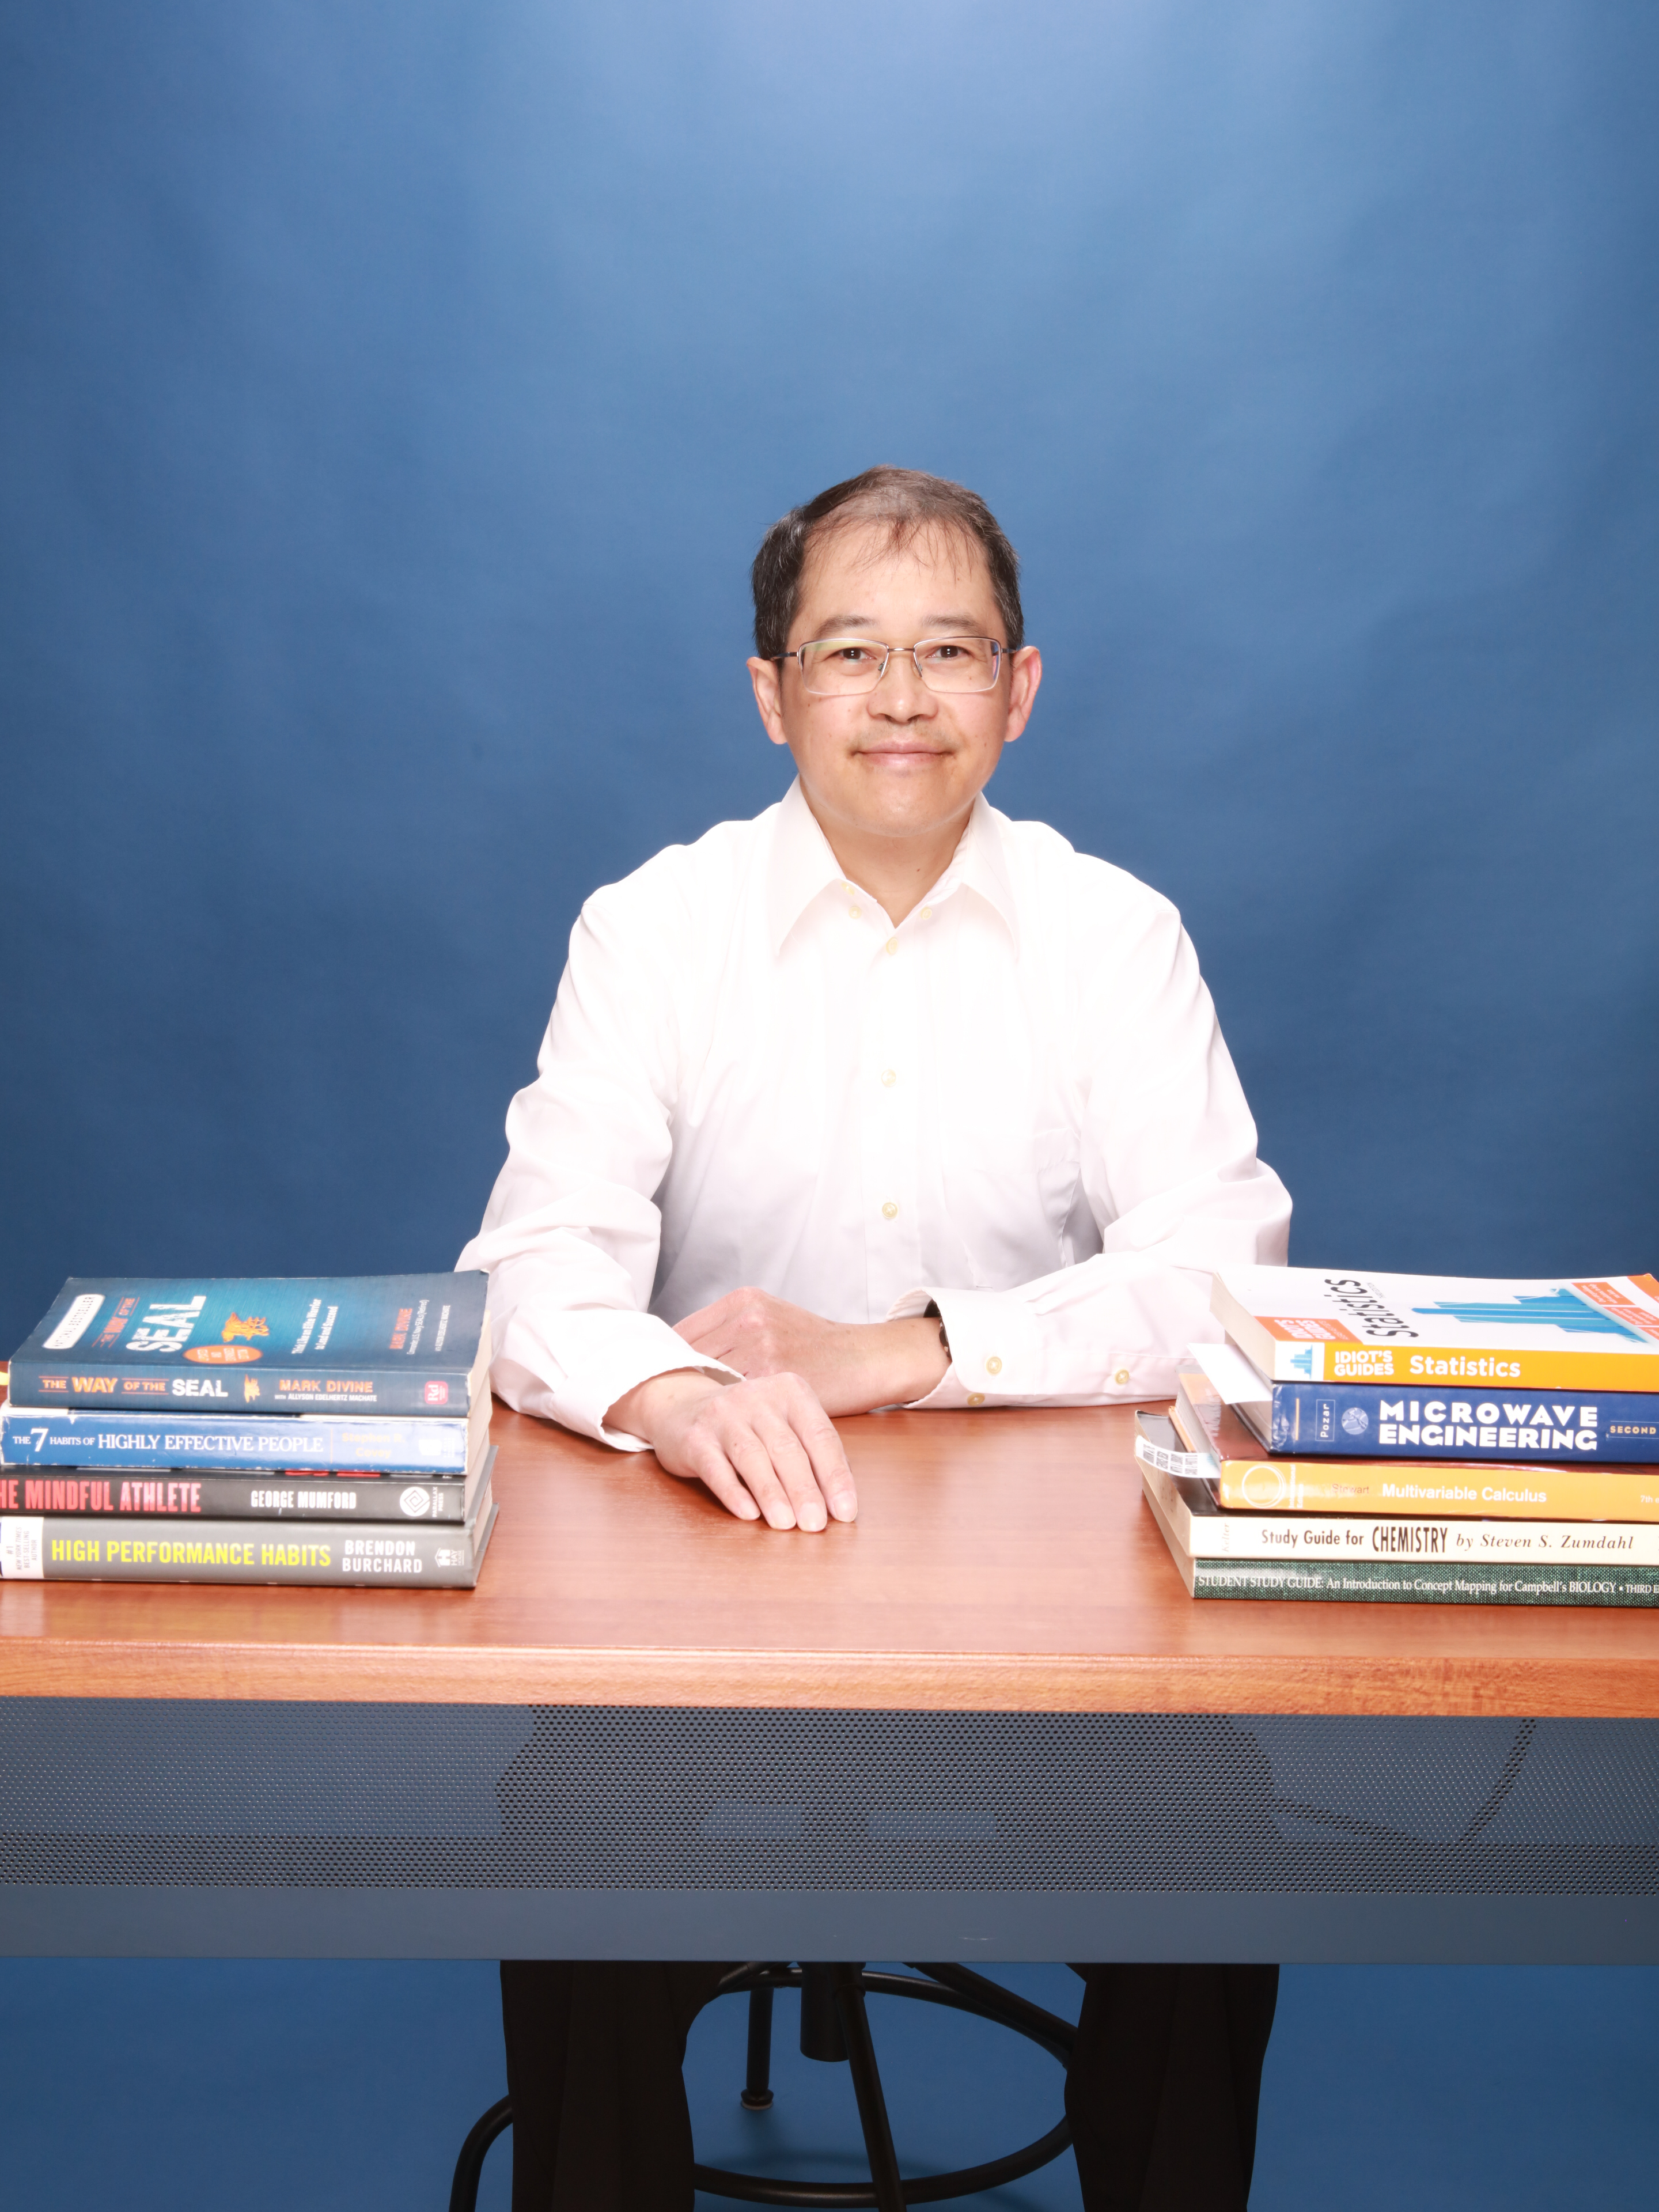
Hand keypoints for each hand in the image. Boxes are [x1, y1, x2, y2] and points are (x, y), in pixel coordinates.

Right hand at [604, 1368, 856, 1530]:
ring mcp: (723, 1416)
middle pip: (787, 1448)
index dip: (835, 1476)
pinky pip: (716, 1468)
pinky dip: (734, 1492)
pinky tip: (748, 1514)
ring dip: (772, 1493)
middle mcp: (757, 1398)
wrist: (681, 1406)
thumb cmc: (748, 1425)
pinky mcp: (694, 1438)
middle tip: (816, 1525)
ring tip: (786, 1524)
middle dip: (804, 1489)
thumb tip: (839, 1503)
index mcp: (790, 1392)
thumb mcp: (783, 1424)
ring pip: (752, 1457)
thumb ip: (810, 1453)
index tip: (845, 1512)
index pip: (820, 1436)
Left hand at [673, 1288, 948, 1415]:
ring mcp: (760, 1346)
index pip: (684, 1333)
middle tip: (660, 1409)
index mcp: (742, 1301)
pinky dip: (725, 1418)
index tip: (657, 1383)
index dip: (667, 1362)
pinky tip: (718, 1432)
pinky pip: (737, 1403)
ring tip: (681, 1425)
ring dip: (697, 1405)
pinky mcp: (775, 1377)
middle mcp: (747, 1318)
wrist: (865, 1357)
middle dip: (676, 1385)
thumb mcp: (773, 1318)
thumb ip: (733, 1331)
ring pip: (709, 1382)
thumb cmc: (818, 1343)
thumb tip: (688, 1356)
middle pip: (689, 1357)